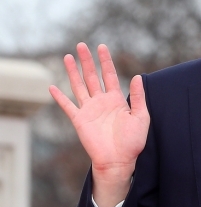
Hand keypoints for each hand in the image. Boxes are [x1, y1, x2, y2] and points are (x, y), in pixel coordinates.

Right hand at [49, 43, 149, 206]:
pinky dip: (59, 97)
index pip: (109, 76)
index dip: (106, 61)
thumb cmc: (133, 143)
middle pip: (92, 77)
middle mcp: (101, 102)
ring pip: (79, 86)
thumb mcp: (141, 117)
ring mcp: (89, 110)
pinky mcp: (79, 120)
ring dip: (73, 72)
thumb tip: (137, 76)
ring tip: (68, 57)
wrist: (119, 161)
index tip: (102, 47)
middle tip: (81, 45)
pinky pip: (67, 106)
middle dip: (87, 61)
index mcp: (116, 100)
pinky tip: (52, 87)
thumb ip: (138, 97)